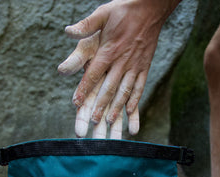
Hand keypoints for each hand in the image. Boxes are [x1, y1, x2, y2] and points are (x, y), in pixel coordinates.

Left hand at [59, 0, 179, 137]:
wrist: (152, 8)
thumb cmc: (124, 10)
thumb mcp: (102, 13)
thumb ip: (86, 25)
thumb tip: (68, 31)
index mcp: (109, 50)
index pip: (94, 74)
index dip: (84, 89)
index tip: (76, 103)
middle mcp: (122, 61)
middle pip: (109, 88)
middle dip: (100, 105)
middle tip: (94, 121)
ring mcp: (135, 65)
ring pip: (125, 90)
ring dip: (117, 107)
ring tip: (110, 121)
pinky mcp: (145, 66)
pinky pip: (140, 86)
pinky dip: (135, 99)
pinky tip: (130, 110)